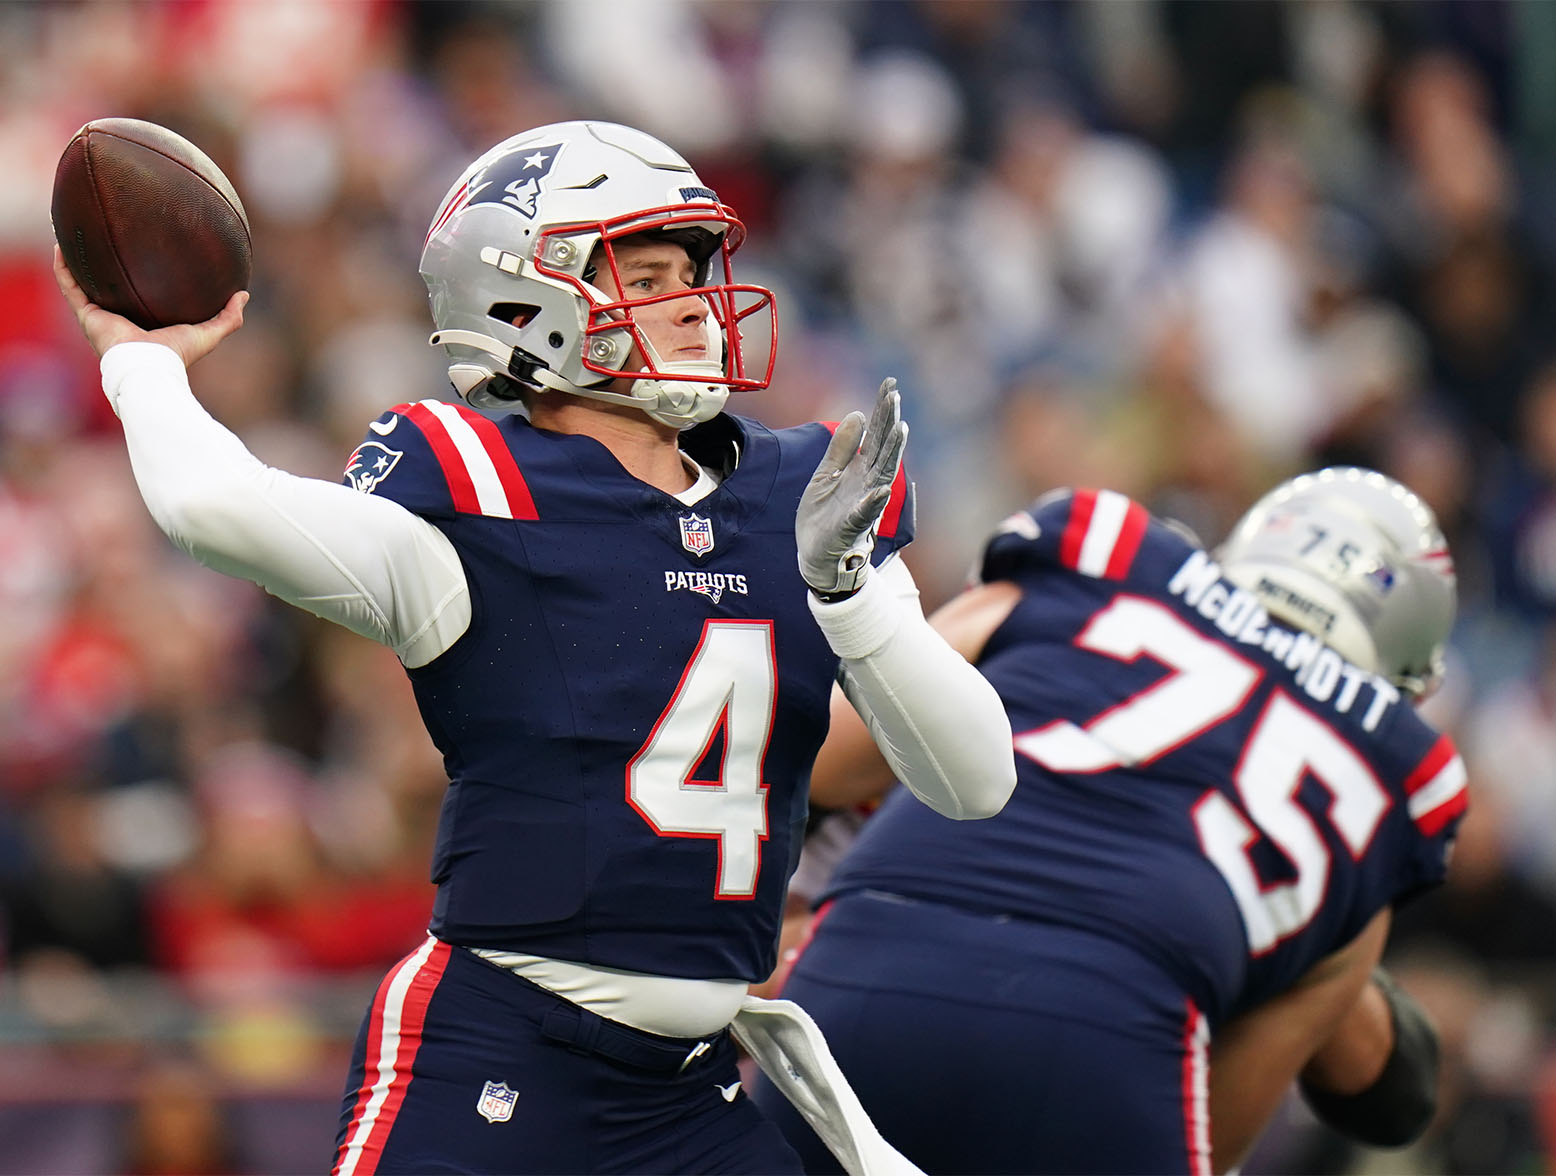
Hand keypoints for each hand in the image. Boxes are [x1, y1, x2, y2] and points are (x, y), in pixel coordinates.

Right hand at [53, 243, 247, 367]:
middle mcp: (120, 318)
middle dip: (106, 267)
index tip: (142, 255)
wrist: (150, 367)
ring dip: (78, 260)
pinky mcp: (87, 315)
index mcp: (145, 323)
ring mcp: (101, 316)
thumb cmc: (177, 355)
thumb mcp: (208, 333)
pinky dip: (63, 266)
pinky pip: (69, 285)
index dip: (139, 280)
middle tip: (106, 238)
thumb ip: (228, 318)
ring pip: (84, 283)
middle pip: (111, 288)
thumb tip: (244, 295)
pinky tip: (61, 243)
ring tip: (75, 233)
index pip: (140, 297)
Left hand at [796, 377, 906, 597]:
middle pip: (882, 448)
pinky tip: (880, 489)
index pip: (875, 434)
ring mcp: (862, 504)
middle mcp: (866, 483)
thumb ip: (842, 448)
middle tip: (895, 396)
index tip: (890, 384)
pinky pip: (864, 513)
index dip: (882, 410)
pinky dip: (873, 502)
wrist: (816, 555)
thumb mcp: (826, 474)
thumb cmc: (824, 516)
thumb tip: (858, 414)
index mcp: (859, 469)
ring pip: (881, 475)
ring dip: (891, 453)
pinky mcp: (852, 526)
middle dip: (889, 423)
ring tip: (901, 430)